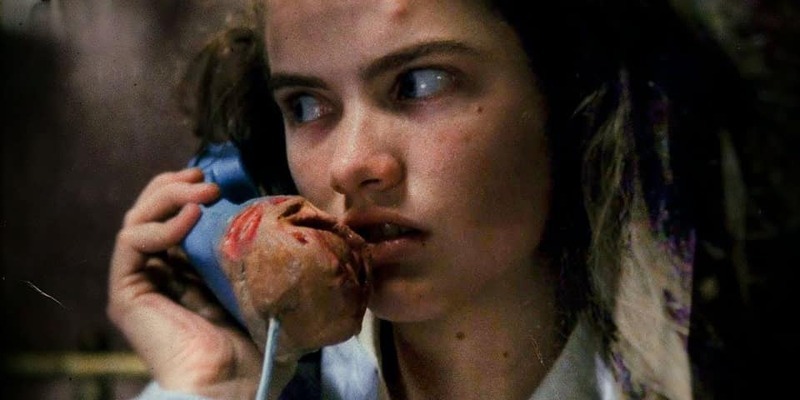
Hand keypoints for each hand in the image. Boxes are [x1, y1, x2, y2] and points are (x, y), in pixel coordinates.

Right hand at [107, 168, 269, 398]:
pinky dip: (159, 224)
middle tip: (206, 180)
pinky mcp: (126, 294)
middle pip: (151, 213)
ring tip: (204, 192)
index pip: (175, 219)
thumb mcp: (268, 290)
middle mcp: (159, 276)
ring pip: (138, 220)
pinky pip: (131, 243)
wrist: (235, 385)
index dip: (188, 194)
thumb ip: (266, 260)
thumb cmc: (259, 348)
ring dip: (168, 196)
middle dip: (176, 187)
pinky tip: (191, 218)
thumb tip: (292, 225)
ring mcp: (141, 284)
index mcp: (188, 275)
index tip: (216, 181)